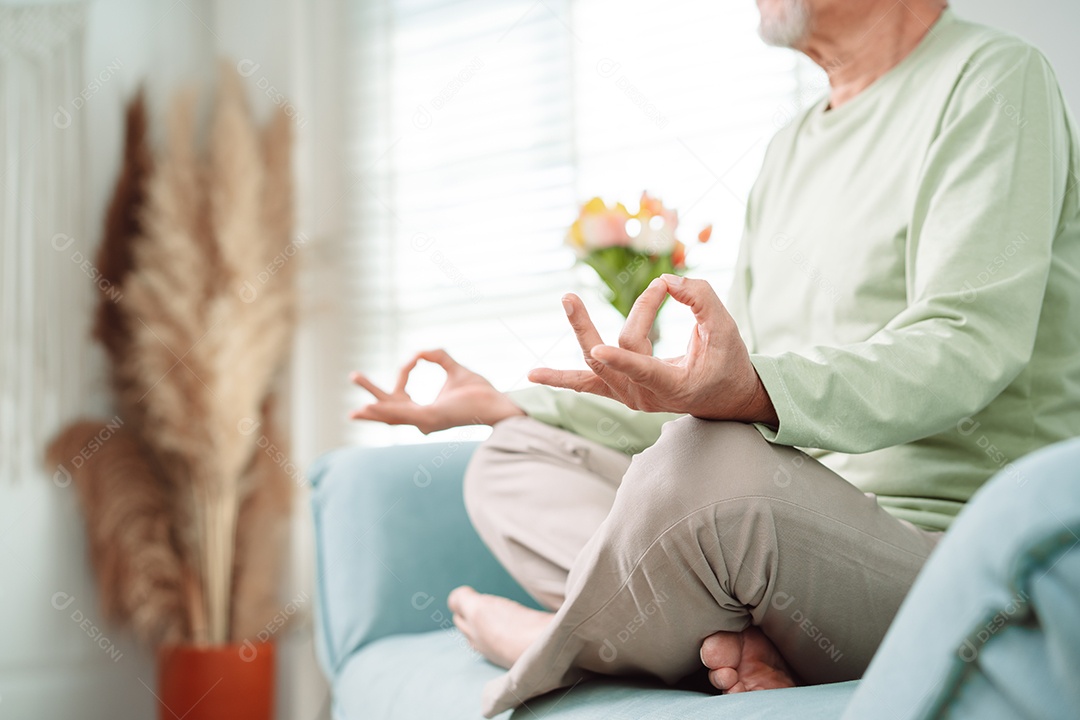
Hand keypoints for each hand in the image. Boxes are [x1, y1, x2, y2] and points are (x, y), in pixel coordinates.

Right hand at [350, 349, 524, 433]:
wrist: (498, 402)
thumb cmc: (480, 392)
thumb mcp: (454, 369)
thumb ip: (438, 357)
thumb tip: (420, 352)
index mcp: (424, 411)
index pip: (400, 396)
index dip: (403, 373)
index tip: (414, 359)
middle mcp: (422, 420)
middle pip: (388, 411)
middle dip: (370, 400)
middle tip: (352, 384)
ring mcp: (425, 422)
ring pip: (392, 416)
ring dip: (373, 412)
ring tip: (354, 412)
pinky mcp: (431, 419)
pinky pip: (404, 415)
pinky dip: (386, 412)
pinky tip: (371, 409)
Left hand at [529, 274, 777, 424]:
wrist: (723, 397)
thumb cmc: (727, 361)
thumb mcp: (725, 329)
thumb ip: (701, 301)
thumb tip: (668, 280)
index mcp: (673, 386)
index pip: (643, 370)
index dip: (623, 360)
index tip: (601, 348)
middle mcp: (644, 397)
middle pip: (610, 356)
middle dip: (589, 327)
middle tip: (569, 297)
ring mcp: (628, 397)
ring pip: (595, 365)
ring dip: (580, 331)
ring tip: (566, 300)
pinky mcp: (619, 390)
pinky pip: (586, 384)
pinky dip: (561, 378)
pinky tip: (533, 375)